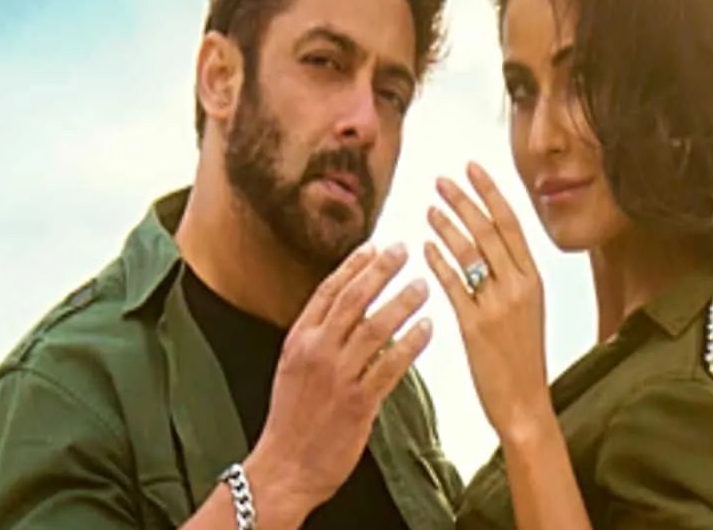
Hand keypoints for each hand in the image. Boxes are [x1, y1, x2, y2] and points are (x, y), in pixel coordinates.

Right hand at [244, 243, 432, 525]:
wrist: (286, 467)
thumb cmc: (293, 419)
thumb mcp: (294, 368)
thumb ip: (319, 338)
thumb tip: (348, 310)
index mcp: (299, 340)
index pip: (328, 291)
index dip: (354, 266)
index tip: (375, 245)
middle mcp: (316, 353)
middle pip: (353, 300)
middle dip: (380, 271)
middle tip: (404, 250)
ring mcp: (337, 377)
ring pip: (374, 328)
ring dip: (402, 302)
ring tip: (424, 285)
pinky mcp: (358, 403)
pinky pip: (389, 366)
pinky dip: (410, 344)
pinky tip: (427, 329)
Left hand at [423, 162, 551, 441]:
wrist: (525, 402)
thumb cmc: (523, 358)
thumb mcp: (528, 310)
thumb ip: (512, 278)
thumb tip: (492, 247)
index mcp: (533, 279)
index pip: (511, 224)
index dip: (490, 192)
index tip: (472, 168)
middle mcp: (519, 286)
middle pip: (489, 230)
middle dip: (464, 200)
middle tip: (441, 179)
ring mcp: (497, 306)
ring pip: (470, 253)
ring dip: (447, 226)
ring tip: (428, 207)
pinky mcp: (475, 326)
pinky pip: (454, 286)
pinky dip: (439, 262)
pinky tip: (425, 248)